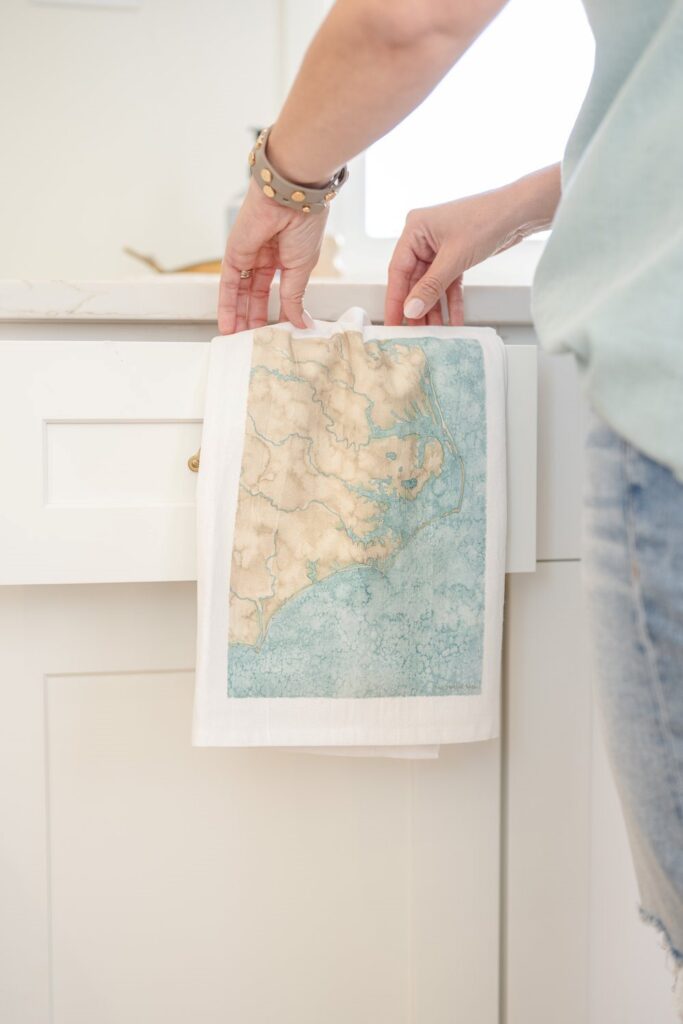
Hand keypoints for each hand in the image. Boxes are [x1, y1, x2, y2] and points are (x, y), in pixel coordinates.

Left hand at [218, 178, 327, 333]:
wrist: (291, 197)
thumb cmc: (304, 224)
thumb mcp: (302, 269)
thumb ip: (294, 298)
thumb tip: (302, 323)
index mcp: (288, 258)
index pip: (280, 292)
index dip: (280, 314)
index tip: (281, 335)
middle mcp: (267, 257)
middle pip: (257, 295)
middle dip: (255, 319)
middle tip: (253, 343)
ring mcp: (249, 255)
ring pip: (241, 293)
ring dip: (239, 317)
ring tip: (237, 341)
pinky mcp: (234, 254)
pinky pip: (228, 285)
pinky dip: (227, 305)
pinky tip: (227, 325)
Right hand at [384, 186, 528, 326]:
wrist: (520, 211)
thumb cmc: (487, 219)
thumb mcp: (454, 258)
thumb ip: (430, 287)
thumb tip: (411, 310)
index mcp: (415, 229)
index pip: (398, 271)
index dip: (395, 300)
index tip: (393, 324)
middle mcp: (423, 238)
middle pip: (414, 281)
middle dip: (418, 308)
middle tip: (415, 333)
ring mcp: (439, 247)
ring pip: (432, 285)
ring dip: (435, 308)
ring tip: (435, 332)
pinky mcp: (456, 255)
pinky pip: (448, 283)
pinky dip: (451, 301)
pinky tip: (454, 320)